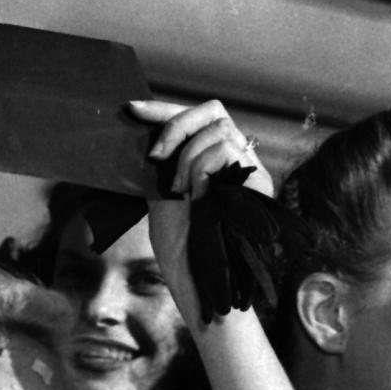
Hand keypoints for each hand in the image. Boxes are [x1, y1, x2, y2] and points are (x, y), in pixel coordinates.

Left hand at [132, 98, 271, 324]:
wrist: (198, 280)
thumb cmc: (179, 246)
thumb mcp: (161, 193)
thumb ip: (164, 161)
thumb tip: (147, 127)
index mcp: (211, 160)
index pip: (195, 118)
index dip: (163, 109)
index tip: (131, 110)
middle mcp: (235, 160)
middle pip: (212, 111)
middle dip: (176, 123)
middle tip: (155, 156)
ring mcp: (250, 169)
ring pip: (219, 128)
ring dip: (188, 155)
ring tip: (178, 189)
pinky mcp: (260, 181)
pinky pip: (226, 149)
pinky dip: (201, 166)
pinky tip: (193, 193)